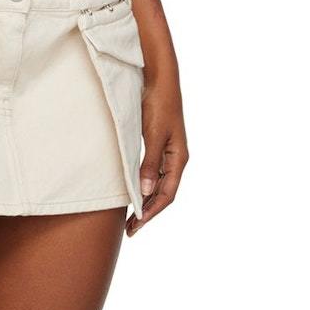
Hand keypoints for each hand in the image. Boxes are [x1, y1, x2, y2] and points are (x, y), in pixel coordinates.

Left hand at [127, 74, 187, 236]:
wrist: (159, 78)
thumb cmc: (158, 104)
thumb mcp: (153, 135)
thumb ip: (149, 164)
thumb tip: (145, 192)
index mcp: (179, 158)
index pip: (167, 194)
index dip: (152, 212)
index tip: (136, 225)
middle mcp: (176, 159)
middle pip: (163, 194)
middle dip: (148, 213)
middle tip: (130, 230)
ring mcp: (168, 153)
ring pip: (158, 187)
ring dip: (145, 203)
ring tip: (130, 218)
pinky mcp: (158, 146)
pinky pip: (152, 175)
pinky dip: (144, 189)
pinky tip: (134, 195)